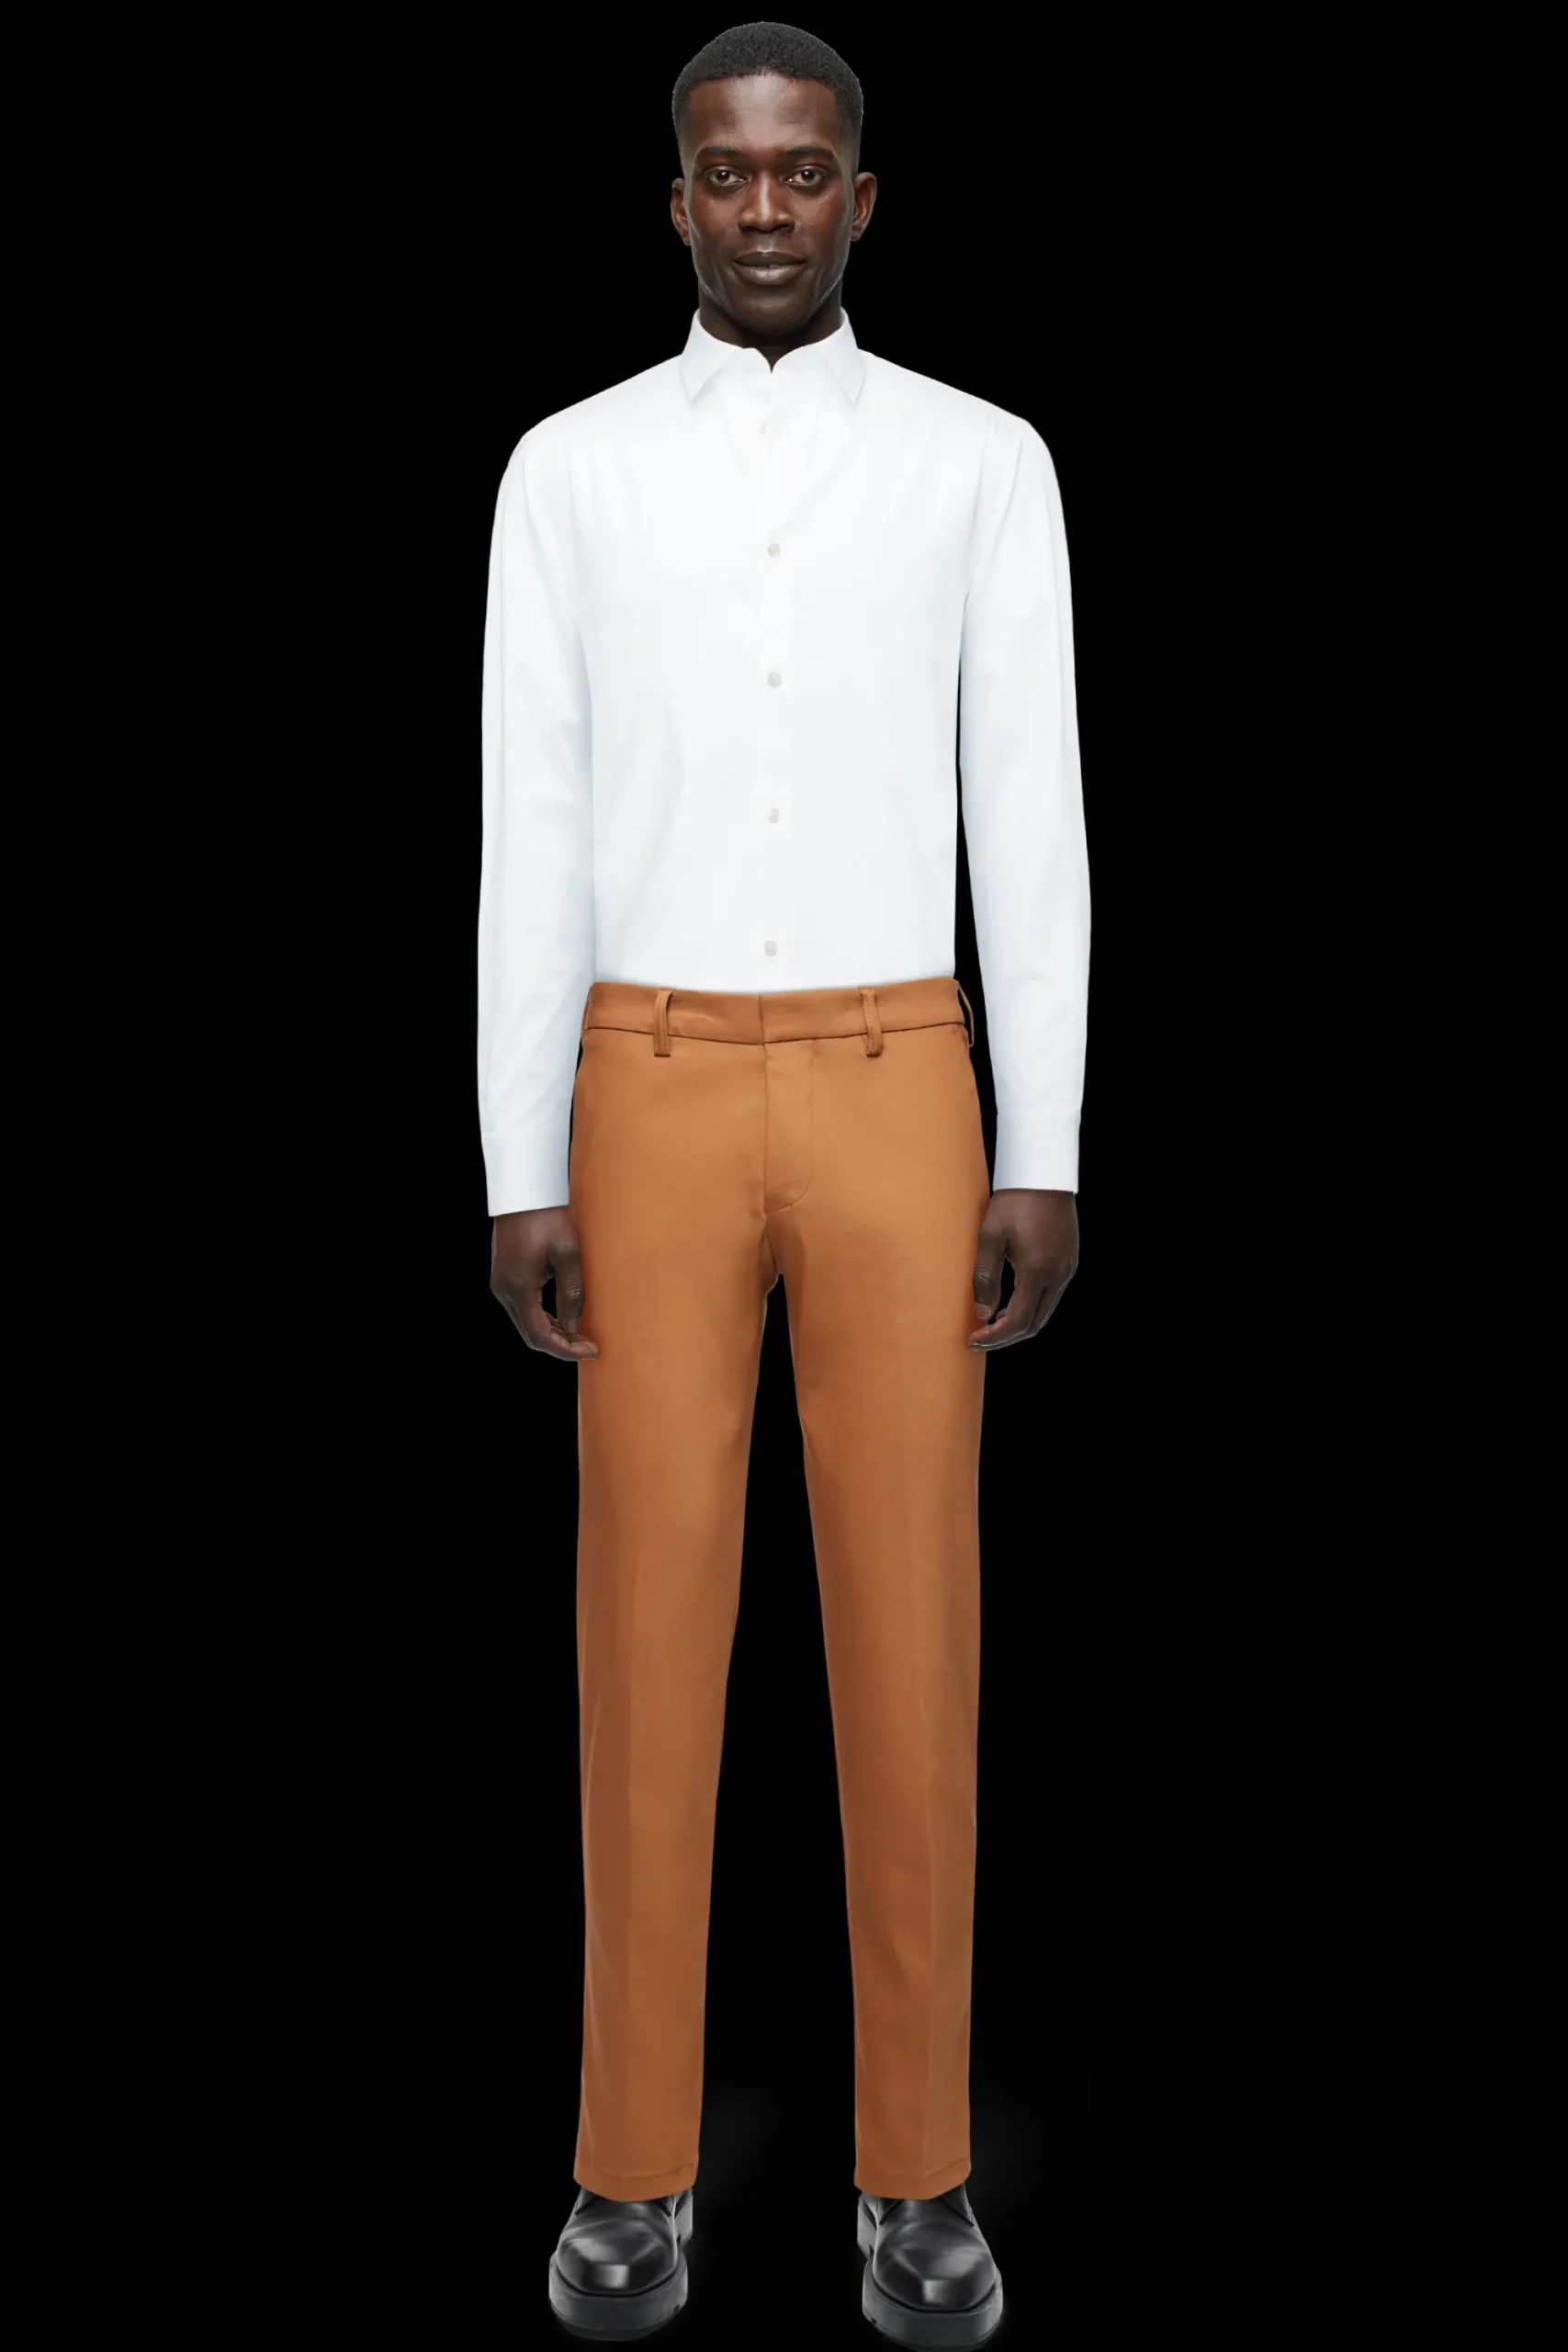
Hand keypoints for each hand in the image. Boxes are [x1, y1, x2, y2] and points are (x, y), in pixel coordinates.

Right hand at [490, 1206, 599, 1361]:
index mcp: (519, 1287)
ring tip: (581, 1335)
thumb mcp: (568, 1254)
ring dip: (552, 1333)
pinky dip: (543, 1319)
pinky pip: (523, 1309)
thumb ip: (572, 1294)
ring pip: (526, 1324)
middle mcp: (504, 1291)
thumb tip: (574, 1330)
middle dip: (561, 1346)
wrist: (524, 1192)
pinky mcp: (504, 1277)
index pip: (540, 1336)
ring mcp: (501, 1284)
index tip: (591, 1351)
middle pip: (530, 1335)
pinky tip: (563, 1317)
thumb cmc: (548, 1217)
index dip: (566, 1350)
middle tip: (590, 1346)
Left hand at [969, 1189, 1078, 1350]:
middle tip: (980, 1338)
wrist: (1044, 1174)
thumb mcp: (990, 1236)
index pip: (1018, 1321)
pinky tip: (1010, 1304)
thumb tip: (982, 1313)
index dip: (995, 1336)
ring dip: (1019, 1323)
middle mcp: (1059, 1274)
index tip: (973, 1340)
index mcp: (1038, 1270)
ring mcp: (1067, 1269)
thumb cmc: (1014, 1200)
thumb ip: (984, 1277)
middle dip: (1006, 1337)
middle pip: (1034, 1323)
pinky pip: (1050, 1296)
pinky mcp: (1069, 1262)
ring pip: (1044, 1312)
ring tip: (991, 1324)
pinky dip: (1030, 1308)